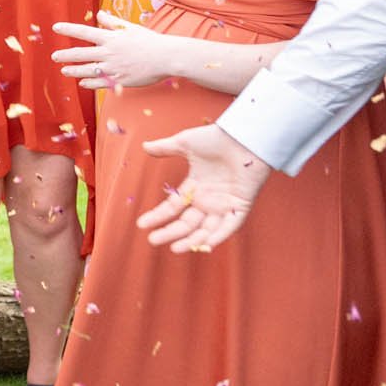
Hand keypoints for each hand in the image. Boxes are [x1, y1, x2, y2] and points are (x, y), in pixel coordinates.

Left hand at [52, 14, 182, 90]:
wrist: (167, 58)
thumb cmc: (150, 41)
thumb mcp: (130, 28)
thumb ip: (112, 22)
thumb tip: (99, 13)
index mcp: (111, 38)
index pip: (85, 32)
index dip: (68, 29)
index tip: (55, 27)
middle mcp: (109, 53)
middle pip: (81, 54)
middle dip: (65, 55)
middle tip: (54, 56)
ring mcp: (113, 68)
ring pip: (87, 70)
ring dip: (73, 71)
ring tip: (64, 71)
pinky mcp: (119, 80)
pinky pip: (99, 83)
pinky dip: (89, 83)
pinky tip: (82, 82)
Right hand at [135, 123, 272, 251]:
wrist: (243, 137)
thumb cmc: (217, 138)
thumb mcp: (185, 143)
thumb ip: (165, 147)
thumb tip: (144, 146)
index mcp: (195, 187)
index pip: (173, 207)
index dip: (158, 216)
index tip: (142, 224)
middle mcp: (208, 200)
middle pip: (186, 222)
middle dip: (170, 232)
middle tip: (153, 240)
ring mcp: (223, 205)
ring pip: (205, 229)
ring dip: (191, 240)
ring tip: (174, 248)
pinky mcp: (240, 207)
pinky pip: (229, 227)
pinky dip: (218, 236)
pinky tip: (204, 245)